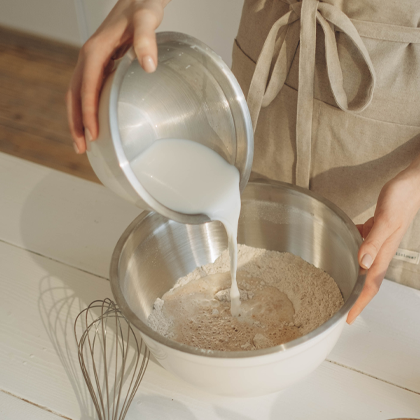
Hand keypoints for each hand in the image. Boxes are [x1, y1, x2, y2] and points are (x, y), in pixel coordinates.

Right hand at [66, 0, 170, 153]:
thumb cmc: (141, 7)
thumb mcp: (147, 18)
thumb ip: (147, 39)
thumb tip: (149, 66)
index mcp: (95, 52)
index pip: (87, 88)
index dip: (88, 113)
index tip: (93, 134)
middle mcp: (89, 58)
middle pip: (75, 96)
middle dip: (76, 124)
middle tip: (81, 149)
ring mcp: (92, 62)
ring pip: (78, 95)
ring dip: (78, 120)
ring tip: (83, 144)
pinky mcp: (100, 65)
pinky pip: (87, 91)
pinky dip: (86, 110)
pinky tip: (94, 123)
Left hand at [347, 155, 419, 323]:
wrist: (411, 184)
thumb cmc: (401, 199)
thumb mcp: (385, 220)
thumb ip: (373, 241)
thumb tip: (362, 263)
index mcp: (382, 254)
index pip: (370, 286)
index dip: (359, 303)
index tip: (349, 318)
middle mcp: (380, 251)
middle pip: (366, 280)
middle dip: (355, 296)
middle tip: (341, 308)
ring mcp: (379, 241)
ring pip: (364, 264)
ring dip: (353, 275)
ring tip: (339, 283)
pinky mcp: (377, 230)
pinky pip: (363, 245)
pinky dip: (353, 250)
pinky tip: (345, 244)